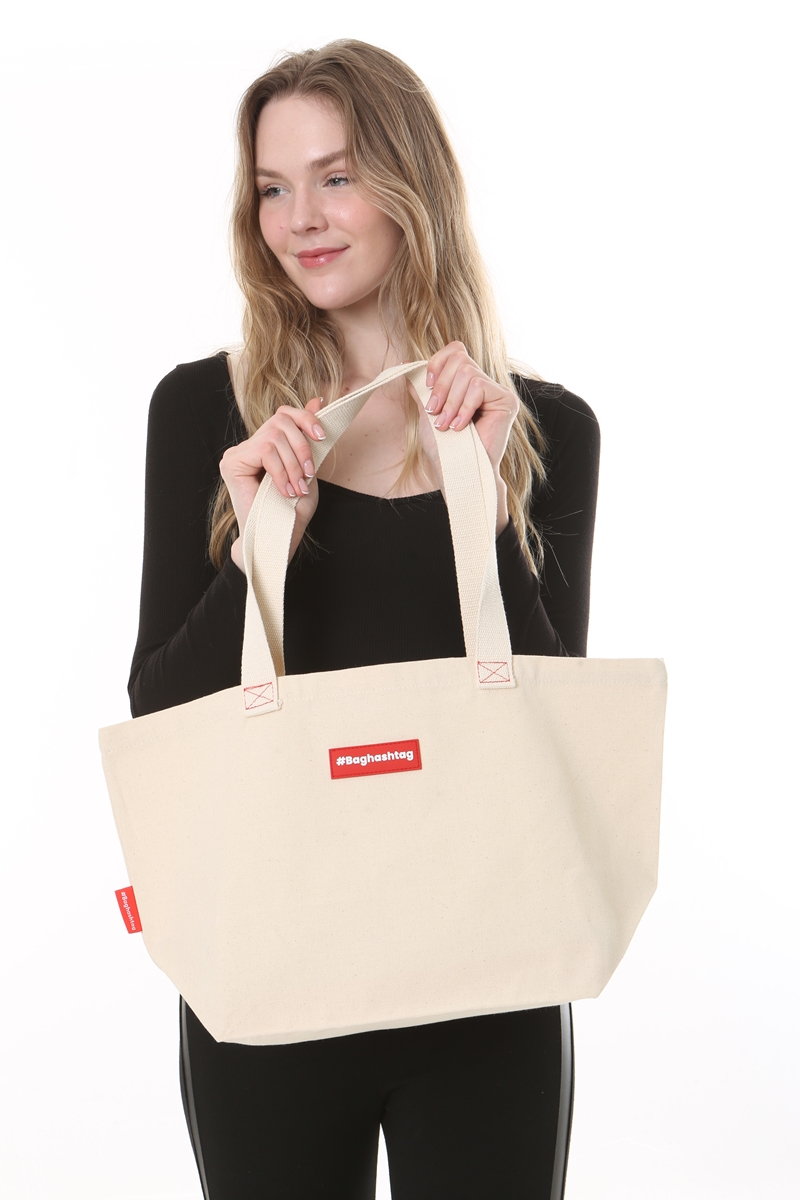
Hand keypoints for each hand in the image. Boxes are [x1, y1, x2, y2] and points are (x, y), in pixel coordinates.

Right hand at [220, 396, 325, 570]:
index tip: (322, 437)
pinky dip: (281, 472)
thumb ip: (309, 438)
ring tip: (298, 488)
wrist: (277, 539)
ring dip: (293, 464)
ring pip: (274, 437)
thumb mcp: (308, 468)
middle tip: (308, 475)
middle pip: (280, 421)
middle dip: (302, 447)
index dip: (305, 419)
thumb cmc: (292, 510)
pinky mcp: (232, 463)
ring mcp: (237, 453)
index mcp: (265, 445)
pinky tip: (285, 491)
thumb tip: (318, 400)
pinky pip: (265, 452)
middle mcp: (248, 445)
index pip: (284, 415)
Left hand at [422, 342, 517, 531]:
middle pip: (460, 359)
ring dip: (451, 401)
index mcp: (467, 384)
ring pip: (467, 373)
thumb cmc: (444, 449)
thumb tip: (407, 366)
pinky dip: (464, 407)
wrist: (457, 473)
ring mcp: (497, 392)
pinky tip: (460, 427)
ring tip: (446, 425)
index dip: (437, 364)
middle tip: (435, 413)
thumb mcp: (427, 413)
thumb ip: (421, 389)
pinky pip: (479, 387)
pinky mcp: (506, 401)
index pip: (455, 351)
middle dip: (441, 387)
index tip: (427, 388)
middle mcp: (484, 384)